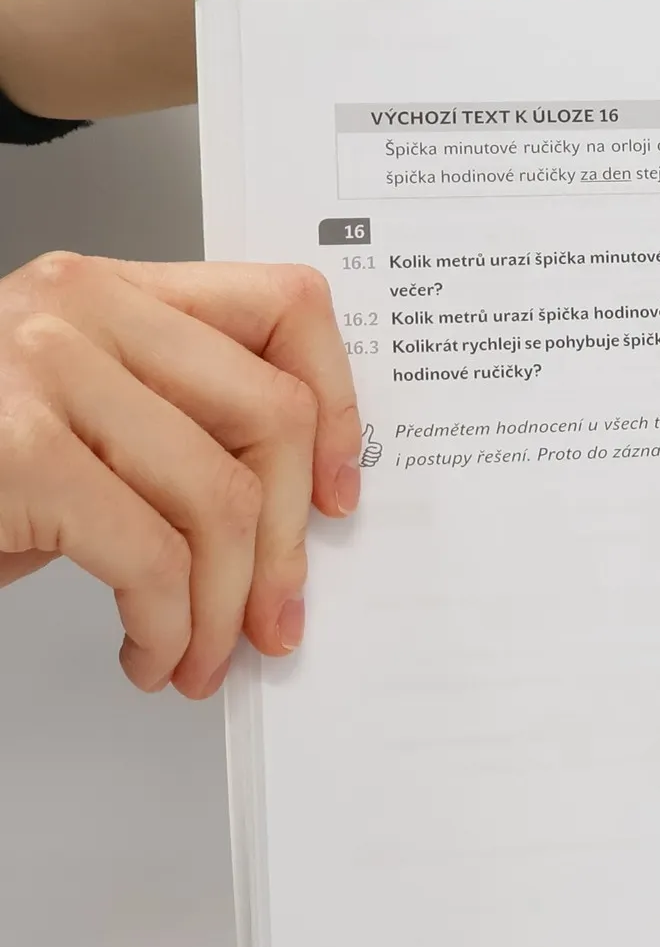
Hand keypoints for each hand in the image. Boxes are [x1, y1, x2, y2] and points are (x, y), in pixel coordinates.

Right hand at [0, 252, 361, 695]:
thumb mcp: (78, 420)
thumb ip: (174, 426)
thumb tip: (294, 513)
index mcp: (110, 290)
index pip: (285, 305)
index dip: (340, 406)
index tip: (339, 493)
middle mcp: (79, 309)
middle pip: (272, 418)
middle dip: (289, 544)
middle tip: (275, 618)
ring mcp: (42, 372)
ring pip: (222, 499)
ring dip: (225, 607)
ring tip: (203, 656)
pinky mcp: (15, 452)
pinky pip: (153, 559)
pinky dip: (170, 630)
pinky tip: (150, 655)